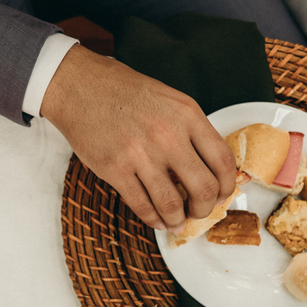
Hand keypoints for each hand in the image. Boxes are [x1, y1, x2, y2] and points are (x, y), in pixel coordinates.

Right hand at [39, 43, 235, 231]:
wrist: (79, 85)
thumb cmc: (122, 91)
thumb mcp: (169, 100)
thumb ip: (190, 130)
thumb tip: (207, 167)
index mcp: (187, 115)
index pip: (223, 161)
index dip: (227, 186)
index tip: (221, 195)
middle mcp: (167, 135)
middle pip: (204, 188)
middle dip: (204, 209)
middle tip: (198, 211)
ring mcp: (139, 153)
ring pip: (172, 204)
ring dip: (177, 220)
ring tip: (176, 221)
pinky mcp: (114, 169)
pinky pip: (142, 205)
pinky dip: (152, 219)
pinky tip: (155, 218)